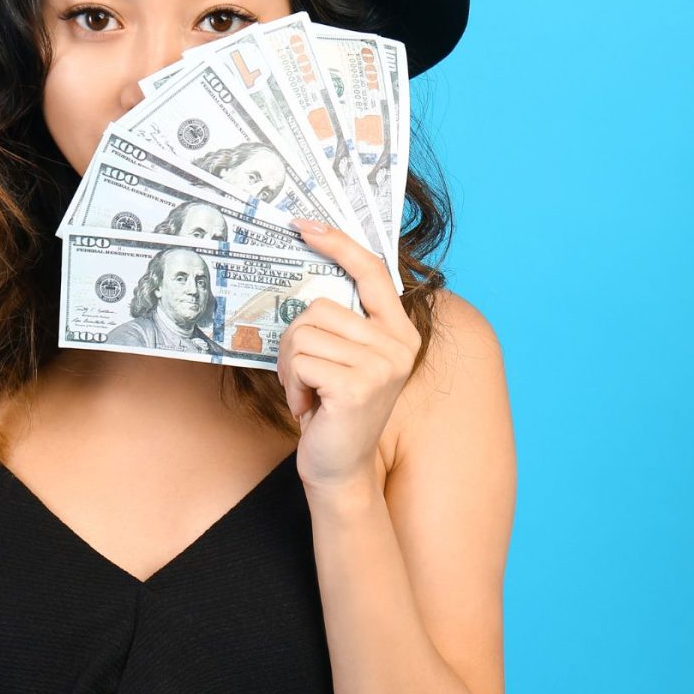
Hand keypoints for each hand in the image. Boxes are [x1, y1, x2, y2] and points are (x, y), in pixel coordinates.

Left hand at [278, 219, 419, 493]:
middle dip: (296, 343)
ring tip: (309, 394)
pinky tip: (309, 409)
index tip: (305, 224)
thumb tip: (312, 279)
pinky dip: (293, 386)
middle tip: (306, 377)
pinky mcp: (359, 386)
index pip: (372, 271)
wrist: (340, 468)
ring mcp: (382, 365)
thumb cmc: (336, 410)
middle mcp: (398, 344)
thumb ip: (344, 322)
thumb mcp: (347, 358)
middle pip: (319, 307)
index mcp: (400, 331)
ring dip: (292, 368)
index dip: (338, 242)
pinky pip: (302, 362)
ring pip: (304, 333)